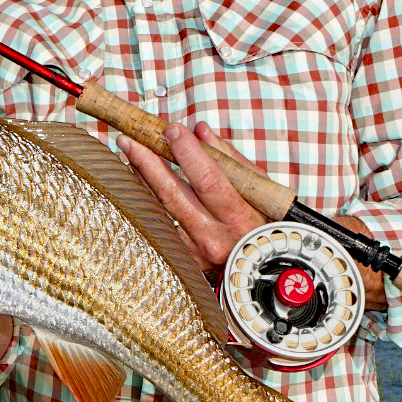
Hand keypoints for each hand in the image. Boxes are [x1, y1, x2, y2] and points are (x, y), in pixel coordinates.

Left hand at [119, 123, 387, 310]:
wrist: (274, 273)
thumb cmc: (270, 224)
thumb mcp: (262, 191)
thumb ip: (231, 160)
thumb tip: (202, 130)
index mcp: (243, 220)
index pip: (211, 182)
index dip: (189, 154)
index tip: (172, 129)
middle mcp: (218, 240)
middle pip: (176, 197)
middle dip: (150, 165)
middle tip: (130, 140)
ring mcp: (198, 254)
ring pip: (161, 213)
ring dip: (141, 182)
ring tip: (127, 155)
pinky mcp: (186, 261)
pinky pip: (161, 228)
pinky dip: (146, 203)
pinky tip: (135, 184)